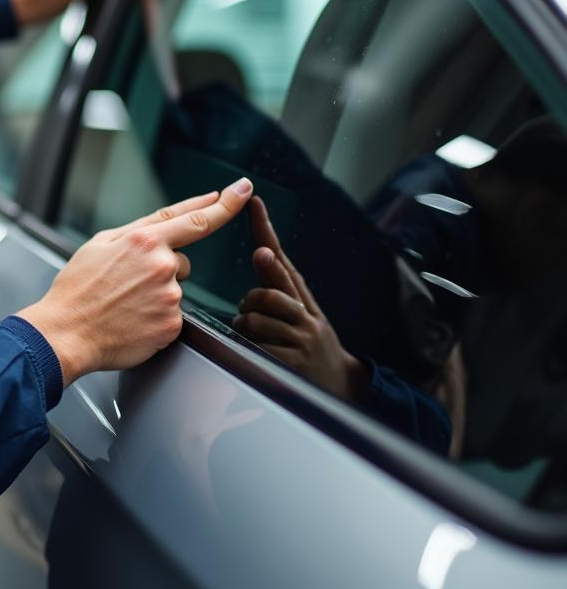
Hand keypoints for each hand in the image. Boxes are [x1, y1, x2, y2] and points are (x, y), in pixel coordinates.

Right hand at [17, 180, 253, 385]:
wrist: (65, 333)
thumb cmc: (78, 288)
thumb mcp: (101, 243)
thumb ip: (142, 228)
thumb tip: (174, 218)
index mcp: (145, 240)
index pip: (197, 219)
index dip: (226, 203)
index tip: (243, 189)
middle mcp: (162, 266)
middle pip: (182, 262)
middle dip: (161, 270)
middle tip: (127, 284)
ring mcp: (169, 296)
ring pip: (176, 289)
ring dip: (157, 295)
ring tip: (125, 304)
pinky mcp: (171, 325)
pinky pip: (173, 316)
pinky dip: (156, 319)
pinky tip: (132, 321)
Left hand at [232, 197, 368, 402]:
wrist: (343, 385)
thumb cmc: (310, 346)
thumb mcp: (301, 314)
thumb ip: (279, 286)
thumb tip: (261, 252)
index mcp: (304, 299)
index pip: (281, 258)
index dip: (265, 230)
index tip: (253, 202)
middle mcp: (305, 315)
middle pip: (264, 293)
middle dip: (248, 304)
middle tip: (251, 316)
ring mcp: (301, 339)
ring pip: (253, 319)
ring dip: (245, 328)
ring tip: (259, 338)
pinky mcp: (292, 361)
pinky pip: (254, 345)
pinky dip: (250, 348)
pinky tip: (262, 354)